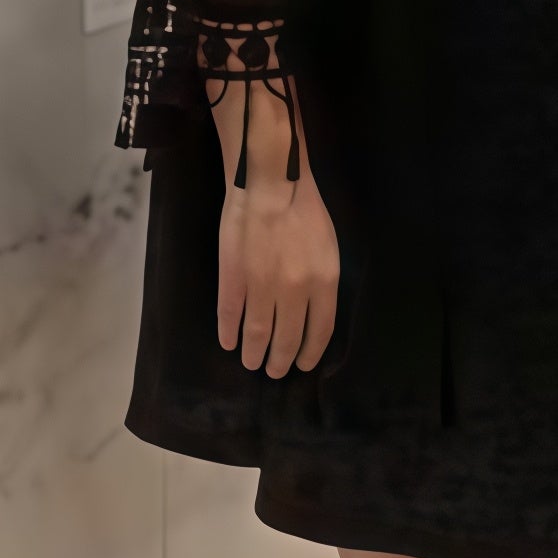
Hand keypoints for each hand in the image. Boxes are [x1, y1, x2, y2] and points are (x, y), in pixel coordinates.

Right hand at [218, 165, 339, 375]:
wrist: (271, 184)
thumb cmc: (306, 210)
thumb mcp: (329, 247)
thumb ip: (323, 282)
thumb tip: (314, 313)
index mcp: (324, 283)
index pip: (319, 331)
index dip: (310, 352)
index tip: (303, 364)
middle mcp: (295, 292)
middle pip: (288, 339)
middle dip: (281, 361)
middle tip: (276, 372)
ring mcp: (261, 287)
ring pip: (257, 334)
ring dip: (254, 354)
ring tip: (252, 364)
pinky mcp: (233, 279)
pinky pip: (230, 315)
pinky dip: (228, 333)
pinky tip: (228, 343)